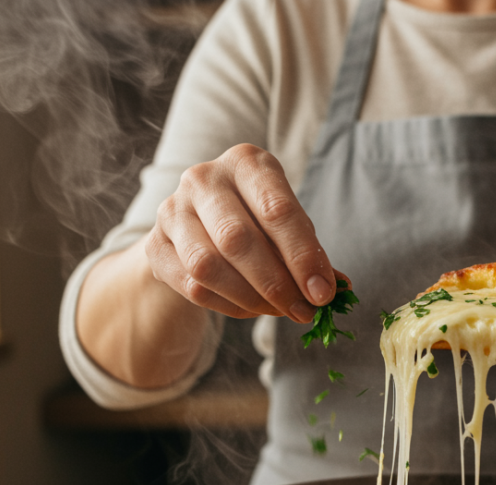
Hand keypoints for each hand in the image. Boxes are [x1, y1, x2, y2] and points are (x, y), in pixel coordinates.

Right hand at [145, 143, 341, 321]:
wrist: (202, 221)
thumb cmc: (258, 218)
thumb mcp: (288, 224)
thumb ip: (311, 253)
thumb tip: (340, 288)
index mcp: (246, 162)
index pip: (277, 210)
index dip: (303, 257)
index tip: (323, 293)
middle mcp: (204, 178)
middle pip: (238, 240)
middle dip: (277, 284)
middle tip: (303, 311)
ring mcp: (173, 210)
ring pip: (208, 266)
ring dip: (250, 298)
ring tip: (278, 310)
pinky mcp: (156, 244)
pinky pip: (192, 286)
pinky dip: (228, 305)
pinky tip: (252, 308)